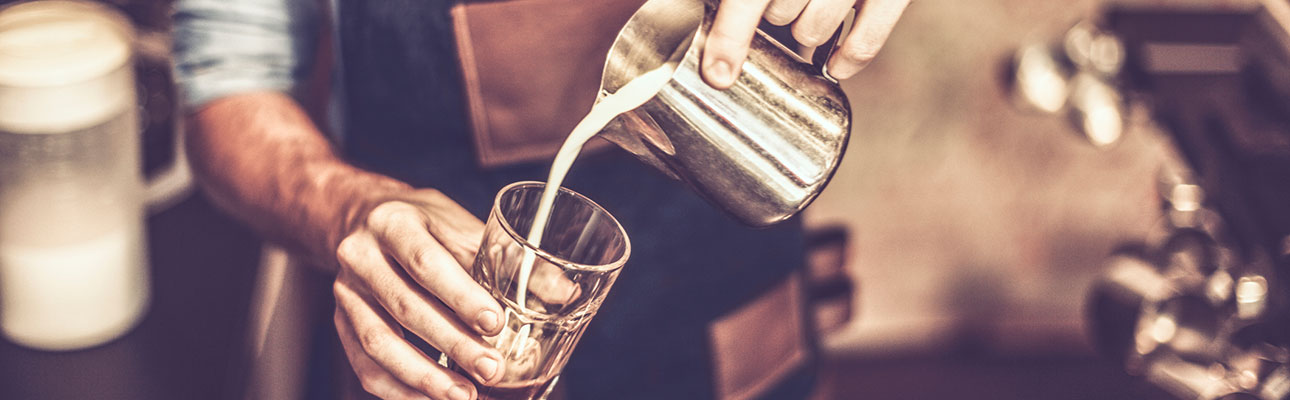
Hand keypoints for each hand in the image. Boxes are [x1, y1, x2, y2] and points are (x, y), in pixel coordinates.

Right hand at [332, 189, 501, 399]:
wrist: (361, 217)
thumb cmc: (422, 223)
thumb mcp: (461, 225)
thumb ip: (509, 259)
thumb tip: (564, 293)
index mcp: (395, 222)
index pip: (426, 263)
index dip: (461, 296)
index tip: (495, 323)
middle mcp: (361, 256)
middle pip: (405, 307)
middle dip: (451, 344)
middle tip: (491, 369)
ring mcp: (345, 292)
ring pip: (379, 342)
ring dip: (424, 376)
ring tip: (464, 397)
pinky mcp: (340, 322)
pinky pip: (365, 365)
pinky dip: (399, 390)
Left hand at [701, 0, 911, 87]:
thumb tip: (722, 42)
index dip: (730, 35)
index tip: (717, 71)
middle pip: (780, 16)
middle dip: (777, 14)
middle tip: (785, 0)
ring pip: (813, 32)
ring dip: (807, 29)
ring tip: (812, 8)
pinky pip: (864, 43)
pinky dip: (846, 60)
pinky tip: (833, 64)